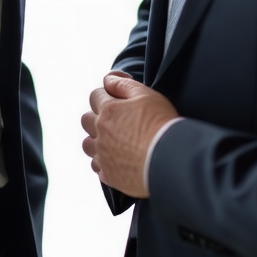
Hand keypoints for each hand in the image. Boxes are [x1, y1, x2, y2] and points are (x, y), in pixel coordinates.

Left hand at [81, 71, 177, 197]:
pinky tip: (116, 159)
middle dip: (97, 116)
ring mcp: (103, 155)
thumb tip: (107, 80)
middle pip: (86, 119)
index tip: (118, 98)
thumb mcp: (145, 94)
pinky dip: (103, 161)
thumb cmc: (160, 123)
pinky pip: (97, 167)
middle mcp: (100, 132)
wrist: (170, 160)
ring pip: (87, 145)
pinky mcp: (110, 175)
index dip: (106, 94)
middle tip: (116, 119)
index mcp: (108, 110)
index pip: (95, 95)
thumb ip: (123, 84)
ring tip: (112, 140)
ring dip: (96, 140)